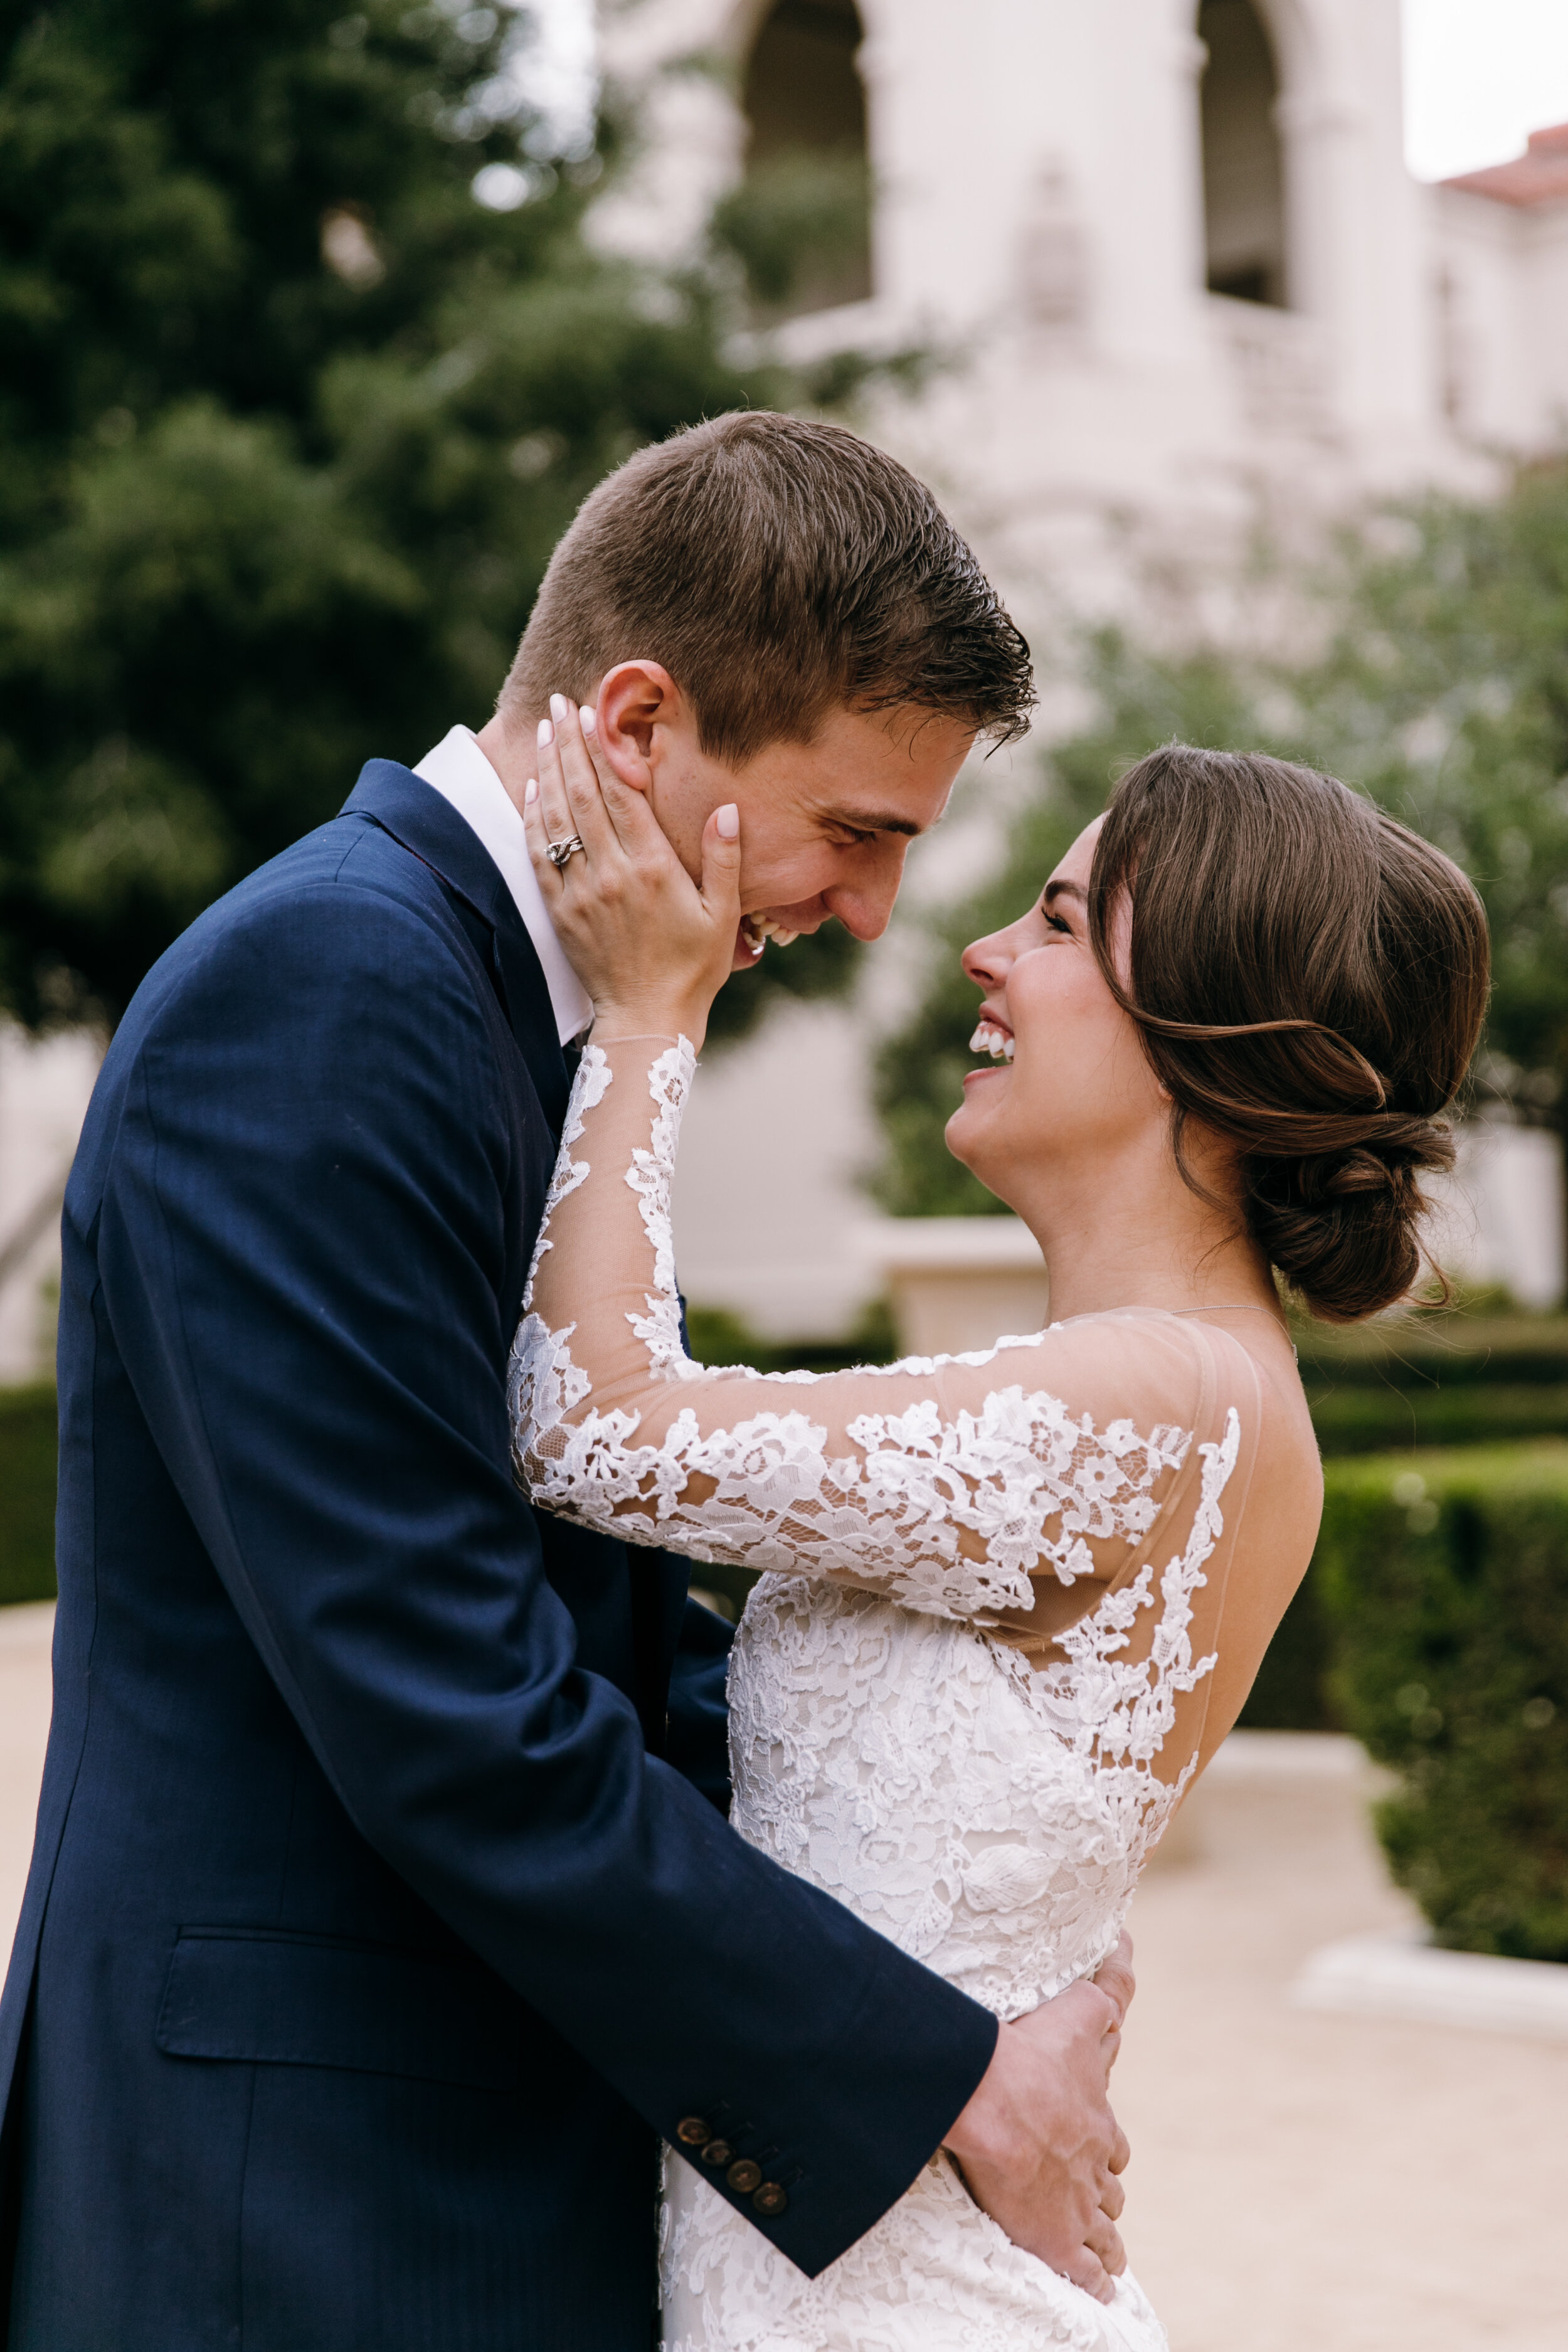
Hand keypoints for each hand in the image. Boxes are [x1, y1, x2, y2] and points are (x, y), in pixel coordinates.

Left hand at [522, 695, 740, 1048]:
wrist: (646, 1019)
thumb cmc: (693, 969)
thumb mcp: (723, 915)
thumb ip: (724, 859)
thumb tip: (727, 809)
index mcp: (653, 867)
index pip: (621, 793)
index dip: (603, 748)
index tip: (592, 713)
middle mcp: (611, 872)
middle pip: (583, 793)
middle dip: (570, 744)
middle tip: (560, 705)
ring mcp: (581, 891)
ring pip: (557, 816)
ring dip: (549, 769)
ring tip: (545, 731)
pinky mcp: (560, 910)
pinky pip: (539, 853)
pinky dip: (533, 815)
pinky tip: (532, 787)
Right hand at [941, 1933, 1134, 2301]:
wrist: (994, 2100)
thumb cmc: (1028, 2051)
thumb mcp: (1077, 2011)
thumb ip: (1104, 1984)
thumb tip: (1128, 1940)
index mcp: (1096, 2119)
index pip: (1112, 2140)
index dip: (1107, 2147)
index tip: (1108, 2154)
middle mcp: (1094, 2165)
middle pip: (1110, 2187)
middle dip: (1104, 2193)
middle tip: (1095, 2200)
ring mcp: (1077, 2204)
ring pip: (1104, 2230)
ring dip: (1104, 2239)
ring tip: (1104, 2251)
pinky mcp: (1056, 2238)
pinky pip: (1086, 2270)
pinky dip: (1096, 2280)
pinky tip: (1101, 2291)